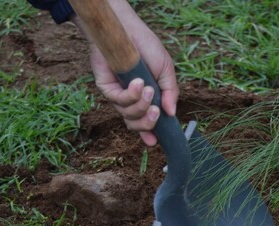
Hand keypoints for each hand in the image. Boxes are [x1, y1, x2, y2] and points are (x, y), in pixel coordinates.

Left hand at [71, 1, 177, 145]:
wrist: (128, 29)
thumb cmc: (146, 47)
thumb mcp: (166, 70)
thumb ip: (170, 93)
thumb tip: (172, 113)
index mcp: (146, 99)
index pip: (146, 122)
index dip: (150, 134)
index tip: (156, 142)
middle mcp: (131, 100)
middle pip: (135, 125)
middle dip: (148, 123)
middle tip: (156, 111)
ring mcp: (118, 95)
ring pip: (128, 115)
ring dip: (141, 105)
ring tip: (147, 87)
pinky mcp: (106, 88)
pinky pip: (118, 101)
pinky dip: (130, 95)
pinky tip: (137, 82)